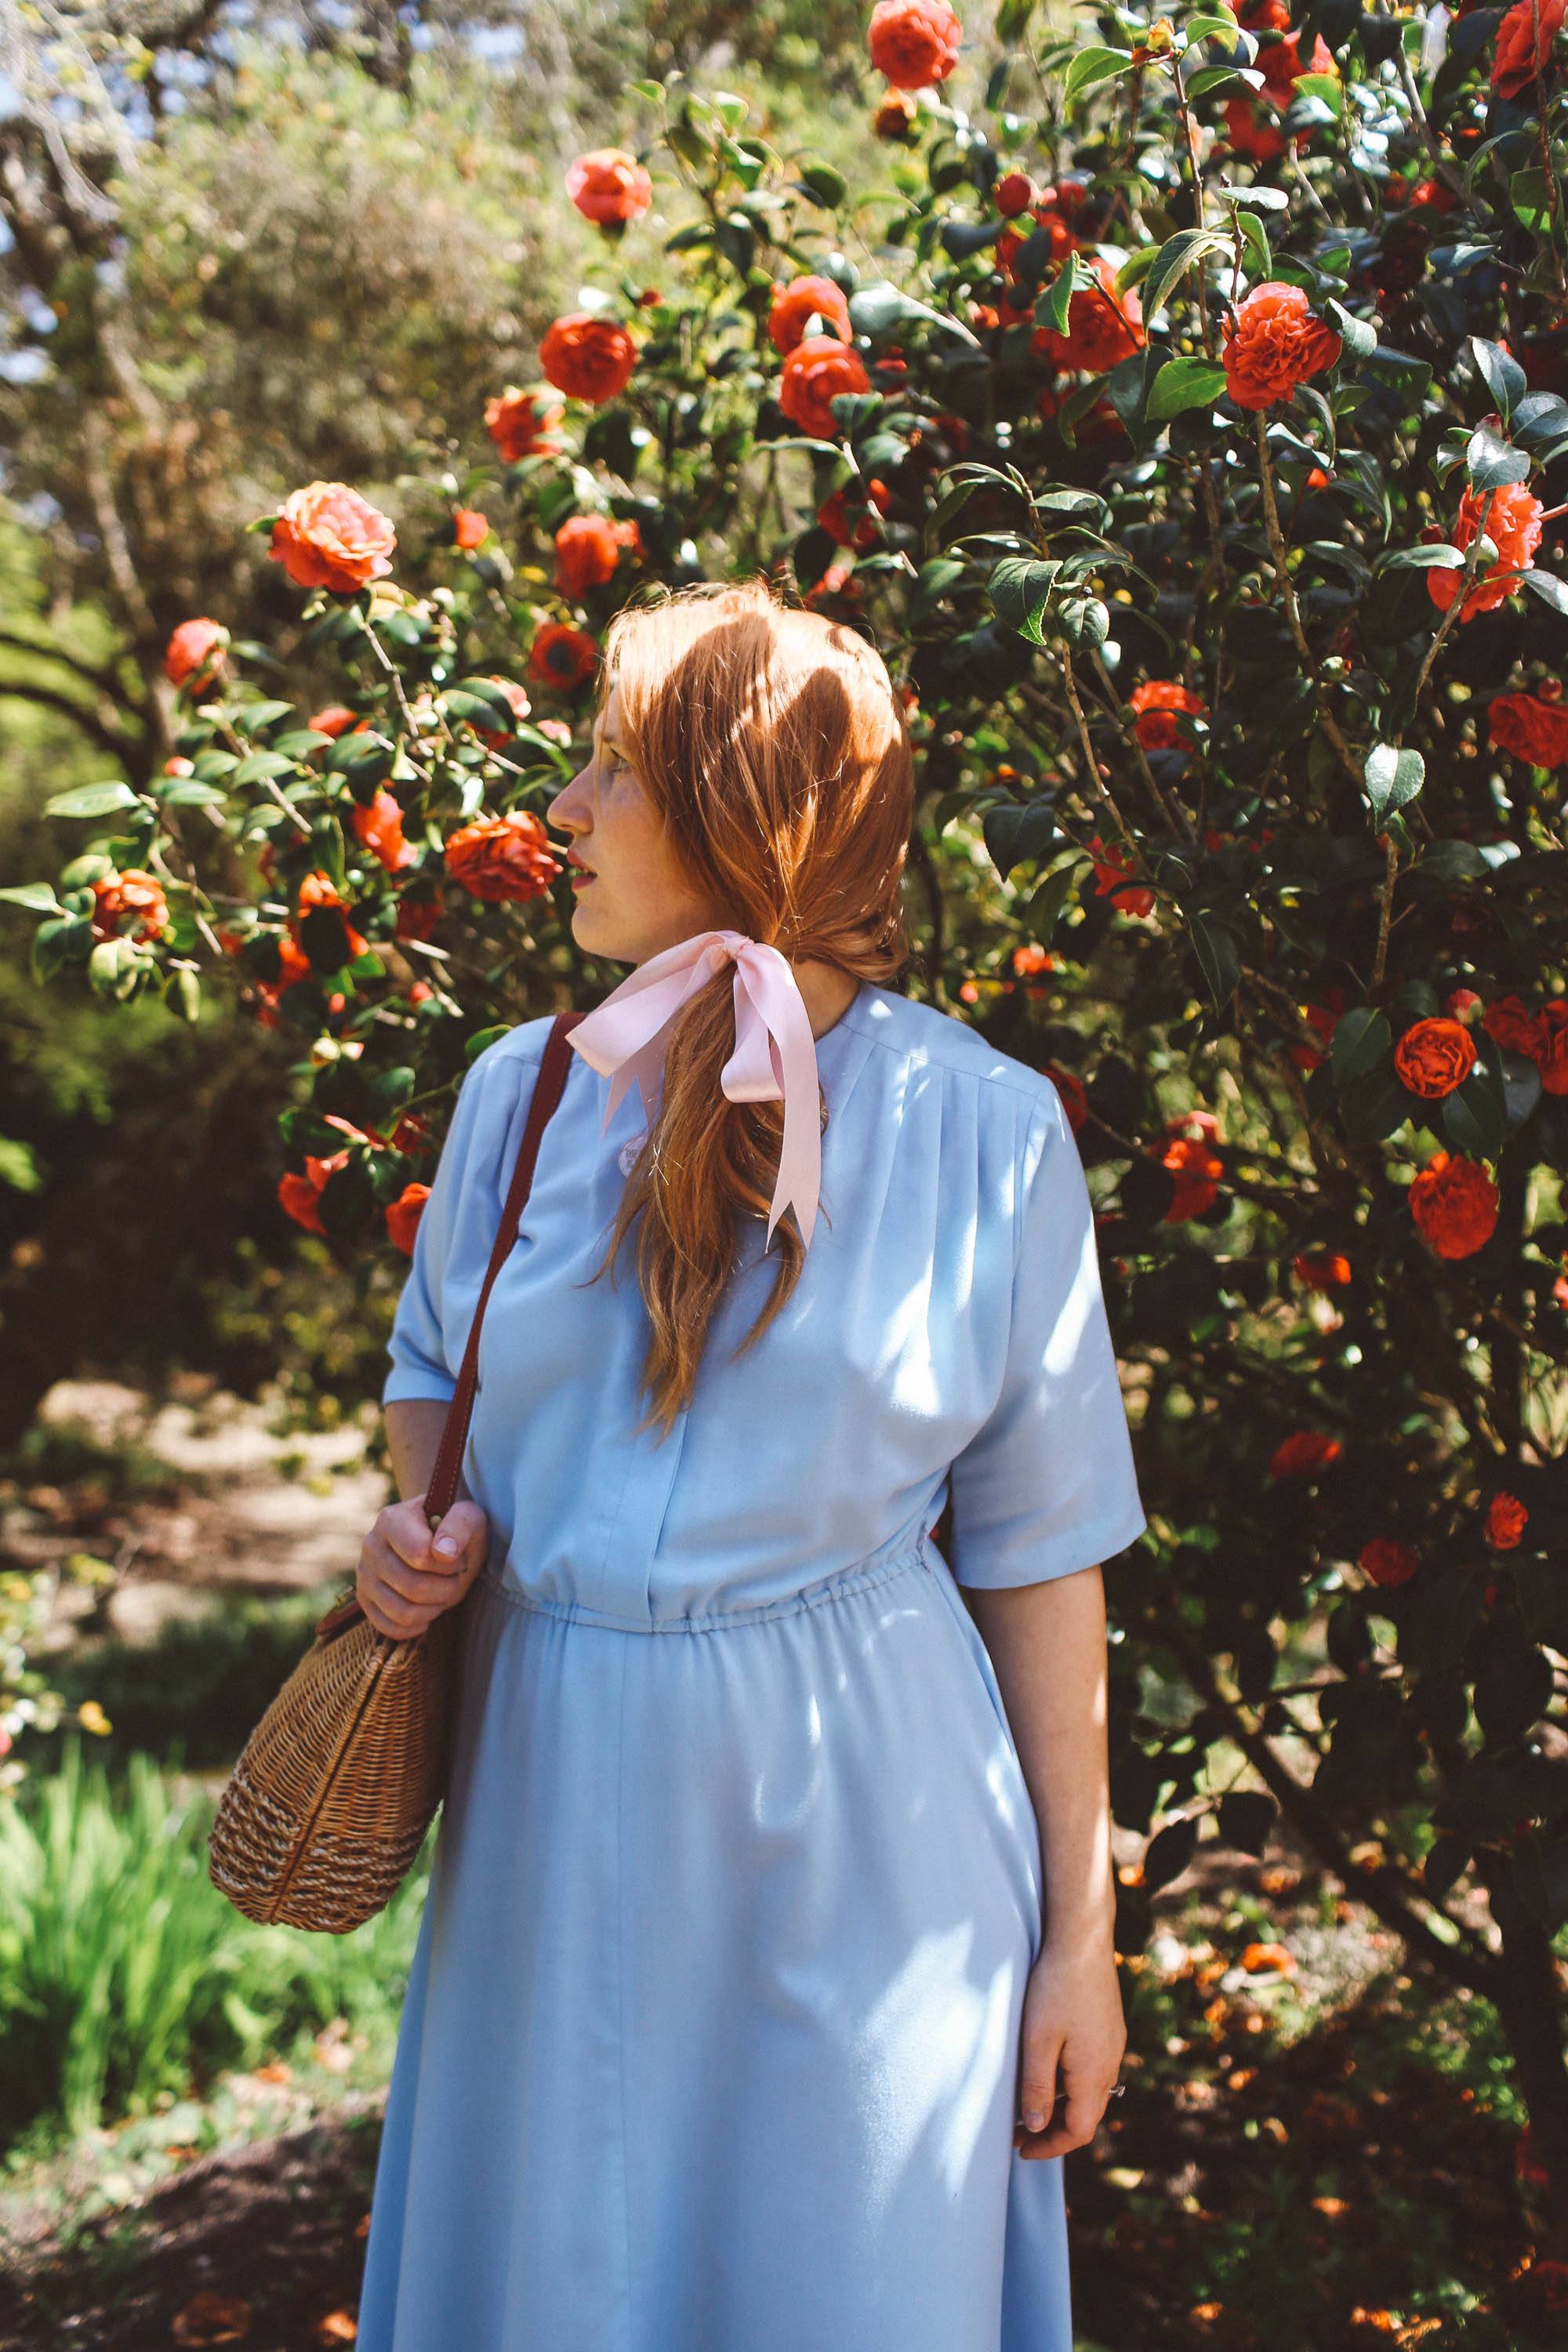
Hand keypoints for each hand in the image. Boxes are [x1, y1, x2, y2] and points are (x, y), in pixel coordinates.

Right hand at [355, 1491, 490, 1640]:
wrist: (439, 1539)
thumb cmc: (454, 1529)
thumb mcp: (468, 1518)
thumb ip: (458, 1527)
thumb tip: (443, 1552)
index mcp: (391, 1520)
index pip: (420, 1555)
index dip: (448, 1565)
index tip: (458, 1559)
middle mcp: (371, 1546)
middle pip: (413, 1587)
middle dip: (445, 1588)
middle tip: (453, 1578)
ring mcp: (365, 1575)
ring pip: (402, 1612)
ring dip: (433, 1609)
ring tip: (441, 1593)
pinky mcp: (365, 1599)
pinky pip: (390, 1628)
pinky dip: (416, 1626)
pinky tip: (427, 1610)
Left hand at [1012, 1927, 1126, 2159]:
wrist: (1083, 1939)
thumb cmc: (1055, 1988)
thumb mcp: (1037, 2040)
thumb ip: (1036, 2086)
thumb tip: (1035, 2126)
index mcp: (1094, 2074)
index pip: (1078, 2131)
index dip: (1050, 2147)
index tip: (1021, 2149)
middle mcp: (1110, 2064)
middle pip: (1086, 2115)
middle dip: (1053, 2129)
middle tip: (1018, 2131)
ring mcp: (1112, 2044)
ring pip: (1088, 2092)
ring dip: (1060, 2104)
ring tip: (1027, 2102)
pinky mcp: (1108, 2027)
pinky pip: (1091, 2069)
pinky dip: (1068, 2082)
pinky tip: (1047, 2068)